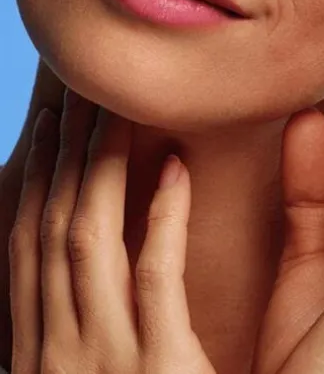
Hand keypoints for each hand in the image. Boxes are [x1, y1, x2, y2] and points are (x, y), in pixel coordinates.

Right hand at [8, 91, 216, 373]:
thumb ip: (91, 333)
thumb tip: (95, 276)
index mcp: (45, 357)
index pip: (30, 251)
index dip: (36, 182)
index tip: (49, 130)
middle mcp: (61, 356)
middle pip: (53, 229)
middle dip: (62, 155)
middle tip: (77, 96)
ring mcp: (106, 362)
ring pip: (89, 238)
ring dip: (97, 166)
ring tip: (115, 110)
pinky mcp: (162, 368)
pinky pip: (157, 271)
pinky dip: (164, 213)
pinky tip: (175, 166)